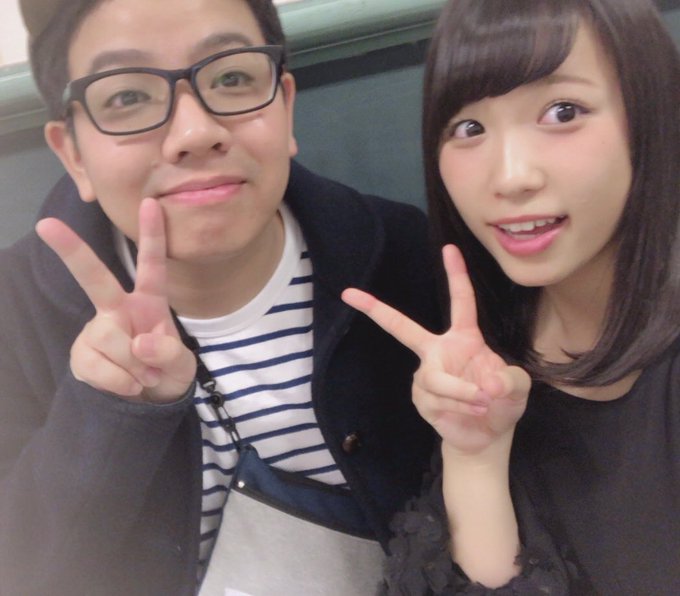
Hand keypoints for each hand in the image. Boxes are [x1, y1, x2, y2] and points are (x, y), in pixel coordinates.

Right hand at [36, 198, 195, 402]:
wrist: (150, 401)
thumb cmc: (167, 370)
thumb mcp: (182, 364)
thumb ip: (169, 353)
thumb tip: (139, 343)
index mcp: (149, 302)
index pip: (152, 265)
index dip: (153, 235)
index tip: (150, 202)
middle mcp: (118, 308)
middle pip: (95, 279)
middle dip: (72, 252)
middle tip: (46, 225)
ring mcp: (97, 330)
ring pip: (109, 336)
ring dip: (134, 365)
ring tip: (145, 376)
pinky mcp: (82, 354)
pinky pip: (96, 365)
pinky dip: (119, 382)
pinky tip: (128, 384)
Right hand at [342, 244, 529, 456]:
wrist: (486, 437)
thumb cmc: (502, 404)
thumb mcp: (517, 388)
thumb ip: (510, 380)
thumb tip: (487, 385)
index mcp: (463, 338)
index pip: (460, 302)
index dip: (456, 275)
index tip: (449, 248)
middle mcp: (438, 351)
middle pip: (402, 328)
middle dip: (375, 310)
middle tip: (349, 293)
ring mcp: (425, 375)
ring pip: (437, 379)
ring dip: (463, 393)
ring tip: (483, 404)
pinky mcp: (420, 398)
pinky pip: (438, 399)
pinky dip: (459, 407)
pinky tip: (470, 413)